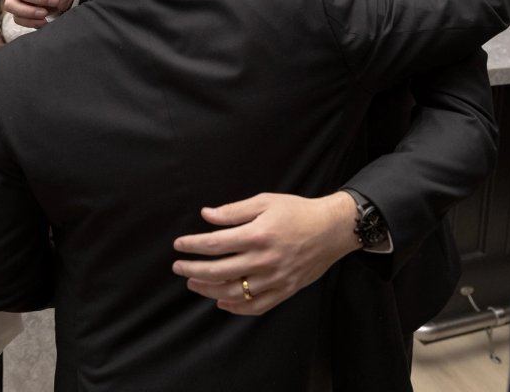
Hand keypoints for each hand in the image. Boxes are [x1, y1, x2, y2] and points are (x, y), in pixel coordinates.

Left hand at [171, 192, 359, 314]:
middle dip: (193, 270)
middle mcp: (264, 260)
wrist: (331, 230)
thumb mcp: (265, 201)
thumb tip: (207, 215)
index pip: (215, 243)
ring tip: (193, 283)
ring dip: (209, 290)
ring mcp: (275, 279)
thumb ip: (234, 210)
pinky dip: (236, 308)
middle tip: (178, 267)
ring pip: (234, 292)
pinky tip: (221, 302)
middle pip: (219, 271)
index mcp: (258, 235)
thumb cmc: (297, 212)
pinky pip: (256, 306)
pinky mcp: (284, 290)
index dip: (193, 245)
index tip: (179, 245)